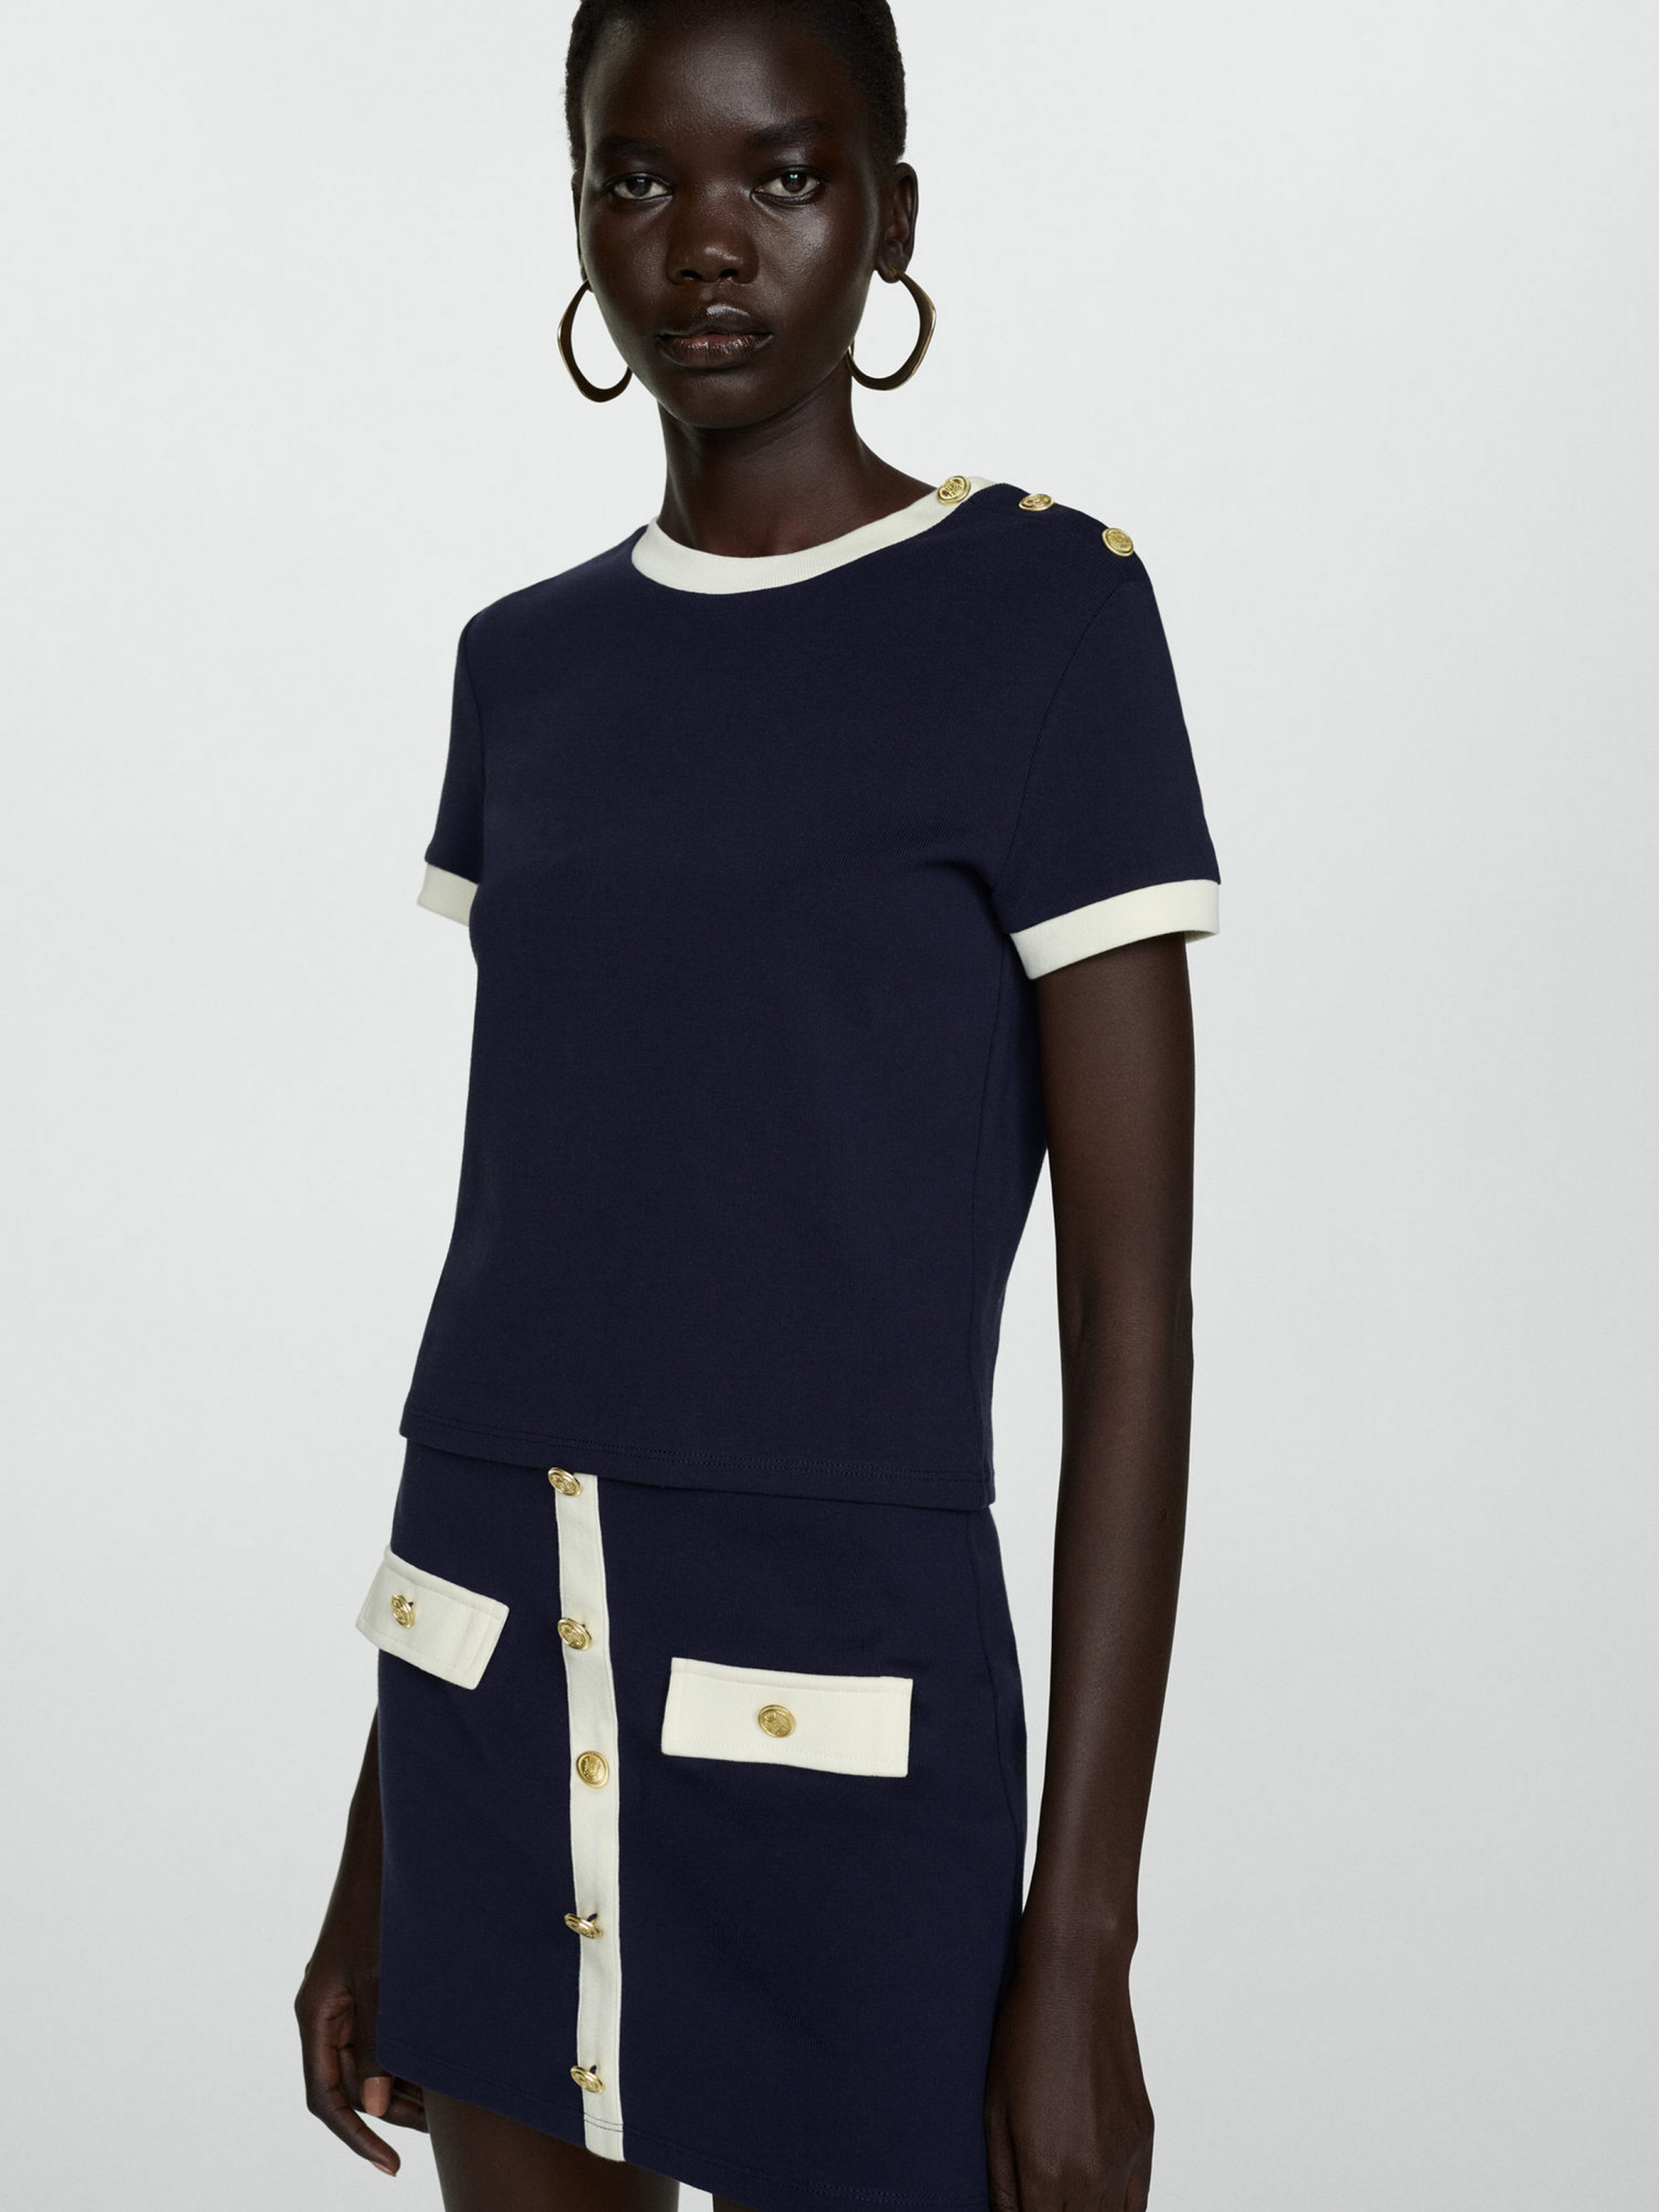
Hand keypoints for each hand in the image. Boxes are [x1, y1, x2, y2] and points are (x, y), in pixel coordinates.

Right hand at [295, 1886, 426, 2175]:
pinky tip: (441, 2059)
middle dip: (390, 2111)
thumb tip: (372, 2101)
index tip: (389, 2164)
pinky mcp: (365, 1982)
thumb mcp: (379, 1976)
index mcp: (316, 2013)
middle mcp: (325, 2011)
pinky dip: (405, 2051)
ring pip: (367, 2059)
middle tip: (439, 2129)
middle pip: (349, 2083)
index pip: (326, 2097)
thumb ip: (374, 2039)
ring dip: (401, 2082)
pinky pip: (379, 2032)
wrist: (383, 1848)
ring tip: (448, 2102)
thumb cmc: (377, 1904)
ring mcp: (344, 1997)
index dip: (356, 2136)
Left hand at [984, 1939, 1153, 2211]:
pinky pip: (1139, 2204)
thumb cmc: (1024, 2034)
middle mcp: (1091, 2174)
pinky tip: (1097, 2201)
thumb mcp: (994, 2109)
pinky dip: (1119, 2211)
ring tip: (1063, 2197)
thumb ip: (1001, 2180)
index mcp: (1045, 2170)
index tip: (1017, 2209)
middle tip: (1037, 2198)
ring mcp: (1124, 2158)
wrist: (1077, 1977)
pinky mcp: (1144, 2138)